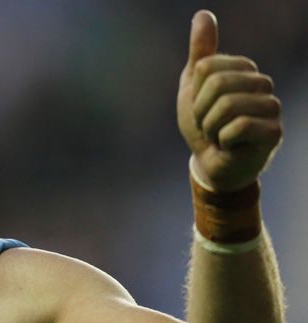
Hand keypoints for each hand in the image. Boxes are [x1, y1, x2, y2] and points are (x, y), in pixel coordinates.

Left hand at [177, 10, 281, 191]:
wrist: (210, 163)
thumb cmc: (203, 124)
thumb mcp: (193, 87)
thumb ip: (200, 53)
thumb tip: (203, 15)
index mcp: (243, 69)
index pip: (206, 67)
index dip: (194, 92)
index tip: (200, 107)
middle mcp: (262, 83)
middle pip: (217, 84)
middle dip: (201, 111)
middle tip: (208, 124)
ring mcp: (272, 107)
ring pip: (227, 105)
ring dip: (210, 127)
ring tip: (218, 135)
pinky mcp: (274, 132)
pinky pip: (237, 127)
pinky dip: (222, 140)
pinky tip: (229, 145)